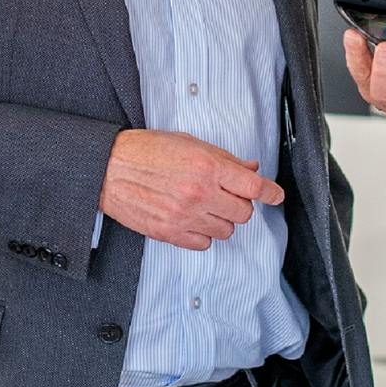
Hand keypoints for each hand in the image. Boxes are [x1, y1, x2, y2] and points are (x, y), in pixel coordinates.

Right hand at [100, 129, 284, 251]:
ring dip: (222, 220)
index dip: (271, 193)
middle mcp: (200, 193)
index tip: (276, 196)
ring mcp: (185, 215)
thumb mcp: (189, 143)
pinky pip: (204, 243)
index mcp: (208, 166)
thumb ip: (223, 158)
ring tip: (205, 206)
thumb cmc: (145, 150)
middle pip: (244, 213)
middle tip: (227, 195)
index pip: (254, 187)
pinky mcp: (170, 233)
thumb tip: (250, 169)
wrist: (109, 168)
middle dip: (240, 204)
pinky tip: (192, 219)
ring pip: (227, 231)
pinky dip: (203, 234)